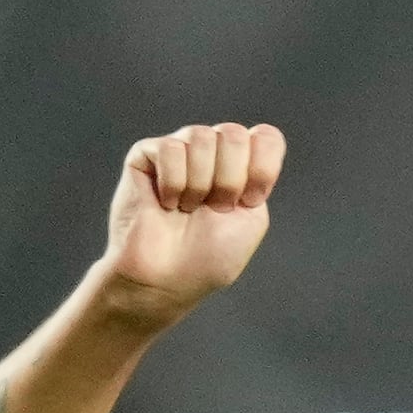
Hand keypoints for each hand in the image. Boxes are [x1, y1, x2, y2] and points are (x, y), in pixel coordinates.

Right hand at [96, 122, 283, 317]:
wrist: (165, 279)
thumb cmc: (206, 258)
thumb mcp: (252, 218)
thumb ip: (260, 175)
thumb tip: (252, 136)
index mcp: (241, 167)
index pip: (266, 137)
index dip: (262, 169)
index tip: (250, 201)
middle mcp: (211, 152)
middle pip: (235, 133)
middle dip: (230, 179)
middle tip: (215, 208)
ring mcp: (179, 151)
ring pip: (202, 136)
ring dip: (199, 184)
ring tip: (187, 209)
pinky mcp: (146, 155)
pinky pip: (170, 149)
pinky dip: (173, 183)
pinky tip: (165, 204)